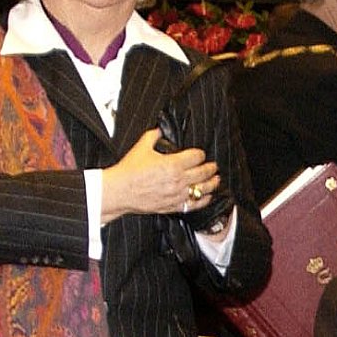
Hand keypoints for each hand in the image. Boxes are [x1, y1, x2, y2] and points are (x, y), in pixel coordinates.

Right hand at [100, 127, 218, 224]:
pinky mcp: (174, 206)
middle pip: (203, 172)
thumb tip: (159, 130)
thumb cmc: (129, 171)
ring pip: (203, 189)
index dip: (200, 154)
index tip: (200, 154)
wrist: (120, 191)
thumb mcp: (141, 148)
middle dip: (211, 168)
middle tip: (214, 166)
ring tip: (216, 179)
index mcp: (173, 164)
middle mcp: (179, 180)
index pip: (196, 156)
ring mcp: (178, 194)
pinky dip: (204, 200)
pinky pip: (194, 204)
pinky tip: (207, 196)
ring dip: (212, 183)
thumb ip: (153, 136)